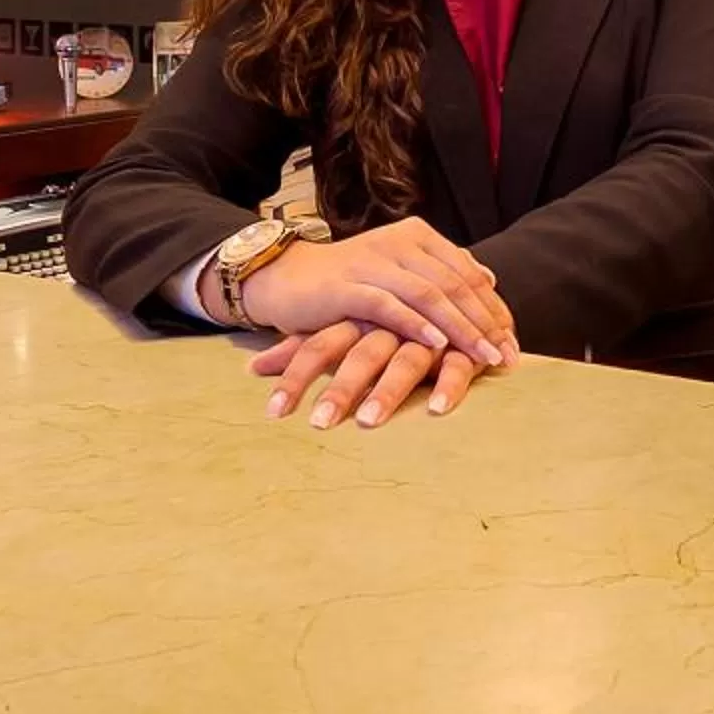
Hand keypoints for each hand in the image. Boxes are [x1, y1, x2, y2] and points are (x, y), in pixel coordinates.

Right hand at [236, 215, 518, 367]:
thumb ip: (442, 273)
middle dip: (485, 323)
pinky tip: (437, 344)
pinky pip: (389, 305)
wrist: (286, 278)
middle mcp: (400, 243)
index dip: (494, 309)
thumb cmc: (350, 283)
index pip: (468, 273)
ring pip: (429, 294)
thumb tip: (490, 277)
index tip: (513, 343)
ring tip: (484, 356)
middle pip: (455, 284)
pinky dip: (416, 324)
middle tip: (506, 355)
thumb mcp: (401, 272)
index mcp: (418, 236)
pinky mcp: (347, 286)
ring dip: (460, 329)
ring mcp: (373, 262)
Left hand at [254, 322, 495, 427]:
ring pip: (405, 361)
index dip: (295, 376)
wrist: (452, 289)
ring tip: (368, 423)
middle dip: (339, 389)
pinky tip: (437, 410)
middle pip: (360, 354)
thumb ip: (303, 346)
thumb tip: (252, 367)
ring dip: (387, 391)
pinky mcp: (461, 346)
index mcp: (356, 318)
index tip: (273, 412)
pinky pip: (456, 365)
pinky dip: (448, 385)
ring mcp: (426, 334)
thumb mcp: (345, 328)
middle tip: (320, 424)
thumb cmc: (387, 320)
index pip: (318, 345)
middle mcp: (389, 324)